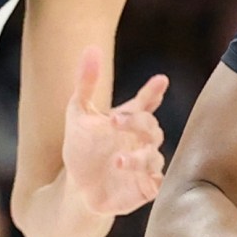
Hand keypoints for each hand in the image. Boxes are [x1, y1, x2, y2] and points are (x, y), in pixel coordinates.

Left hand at [60, 50, 167, 216]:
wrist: (76, 189)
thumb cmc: (81, 149)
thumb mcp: (78, 114)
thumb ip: (86, 82)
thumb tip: (91, 48)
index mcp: (128, 121)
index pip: (145, 103)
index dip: (153, 92)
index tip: (160, 80)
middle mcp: (141, 141)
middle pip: (151, 127)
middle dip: (137, 122)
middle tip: (114, 121)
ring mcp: (145, 165)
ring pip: (154, 157)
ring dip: (139, 158)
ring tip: (116, 161)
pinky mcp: (144, 188)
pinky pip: (156, 183)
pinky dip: (152, 181)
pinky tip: (142, 180)